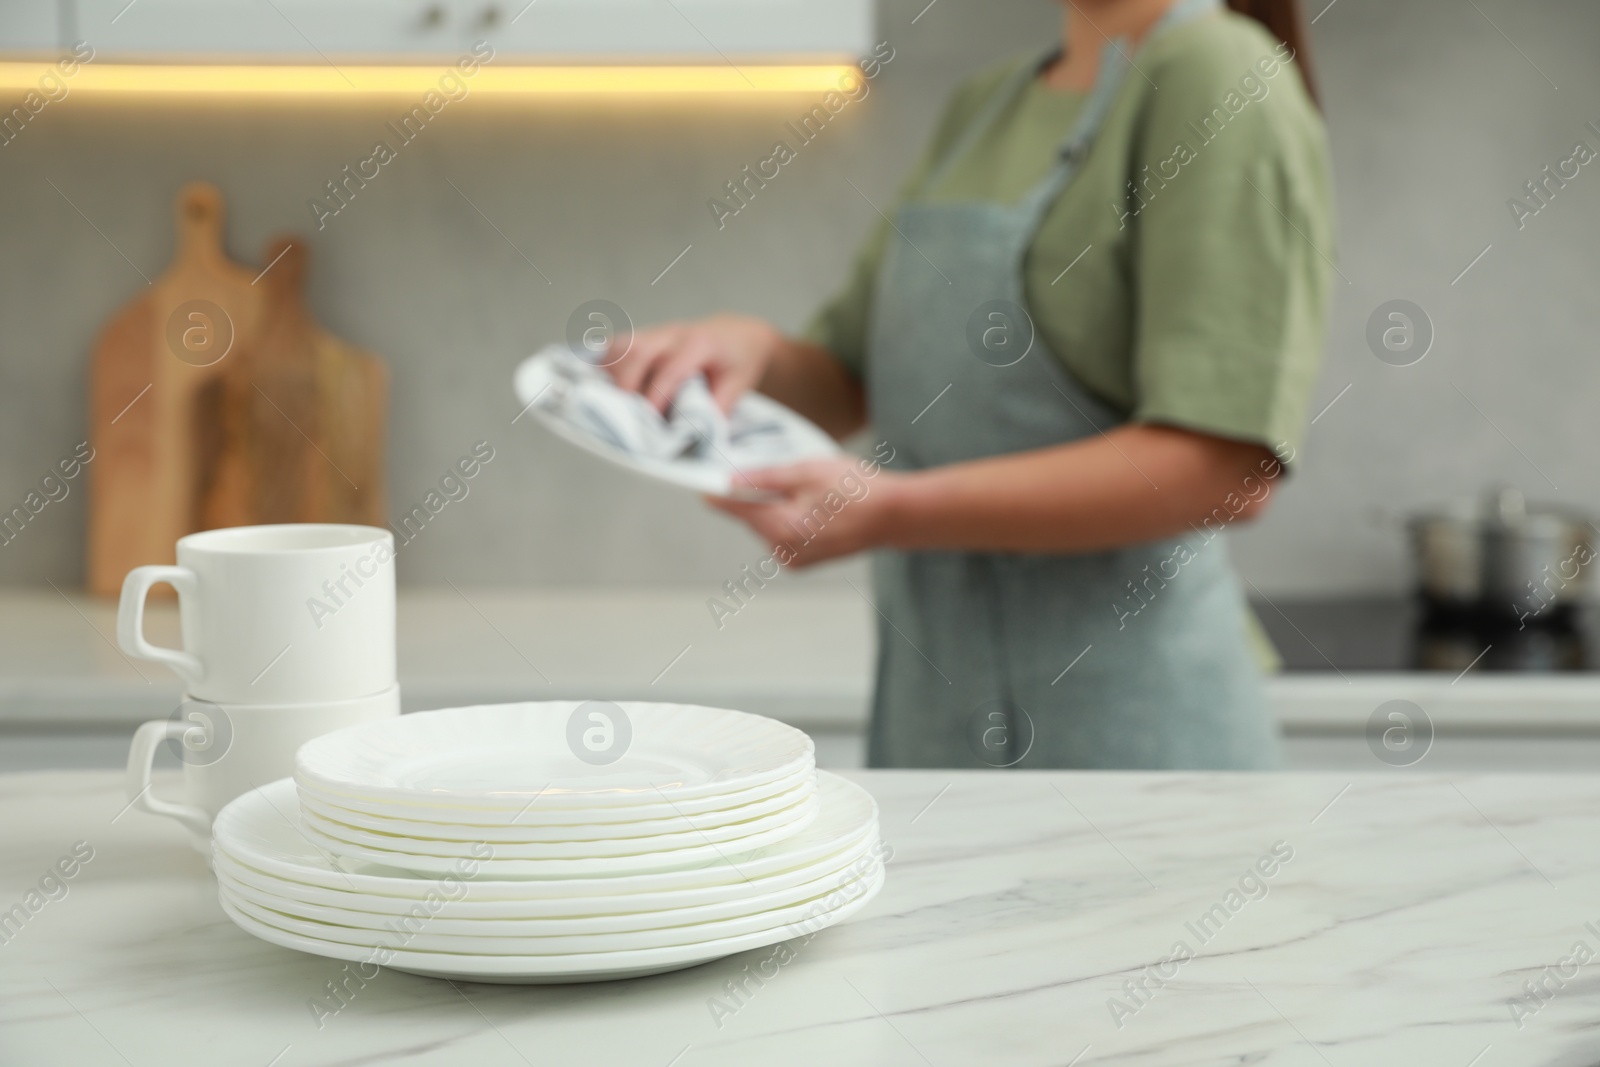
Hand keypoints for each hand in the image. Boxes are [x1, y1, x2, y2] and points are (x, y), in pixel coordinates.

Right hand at [607, 314, 780, 413]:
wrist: (737, 334)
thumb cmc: (738, 362)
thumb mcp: (738, 386)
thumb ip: (717, 409)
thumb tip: (695, 438)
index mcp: (700, 344)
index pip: (671, 370)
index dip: (657, 397)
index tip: (650, 422)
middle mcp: (674, 333)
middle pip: (637, 351)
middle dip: (625, 385)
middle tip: (627, 416)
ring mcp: (656, 332)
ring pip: (621, 345)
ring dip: (611, 375)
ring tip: (615, 404)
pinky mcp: (644, 336)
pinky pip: (617, 347)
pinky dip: (608, 367)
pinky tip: (610, 389)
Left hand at [707, 456, 904, 567]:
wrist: (895, 515)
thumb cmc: (857, 490)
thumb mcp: (807, 471)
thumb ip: (764, 478)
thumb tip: (730, 481)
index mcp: (781, 528)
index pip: (735, 508)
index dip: (718, 491)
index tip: (704, 481)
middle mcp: (783, 550)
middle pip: (752, 517)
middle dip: (758, 494)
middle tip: (781, 473)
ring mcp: (795, 558)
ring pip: (768, 524)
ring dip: (776, 505)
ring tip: (809, 489)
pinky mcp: (805, 559)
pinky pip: (784, 534)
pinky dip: (790, 517)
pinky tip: (814, 504)